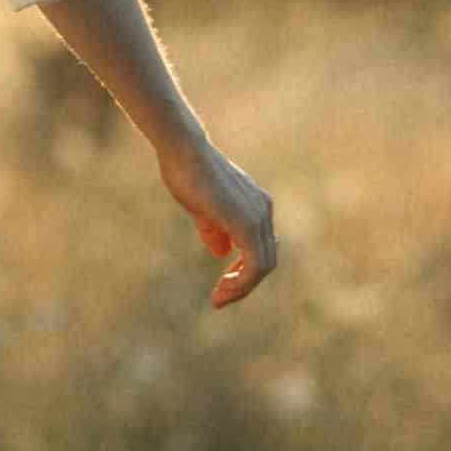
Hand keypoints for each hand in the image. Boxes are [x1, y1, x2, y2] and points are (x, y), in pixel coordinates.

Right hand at [158, 123, 276, 311]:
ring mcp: (258, 217)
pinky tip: (222, 290)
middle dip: (244, 283)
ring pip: (263, 266)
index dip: (244, 270)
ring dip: (242, 288)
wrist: (184, 152)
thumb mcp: (202, 207)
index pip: (260, 247)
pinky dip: (241, 283)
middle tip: (220, 298)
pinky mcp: (247, 224)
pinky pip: (254, 265)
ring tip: (219, 298)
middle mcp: (263, 210)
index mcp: (256, 205)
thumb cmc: (187, 172)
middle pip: (266, 260)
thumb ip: (214, 229)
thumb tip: (221, 252)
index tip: (222, 284)